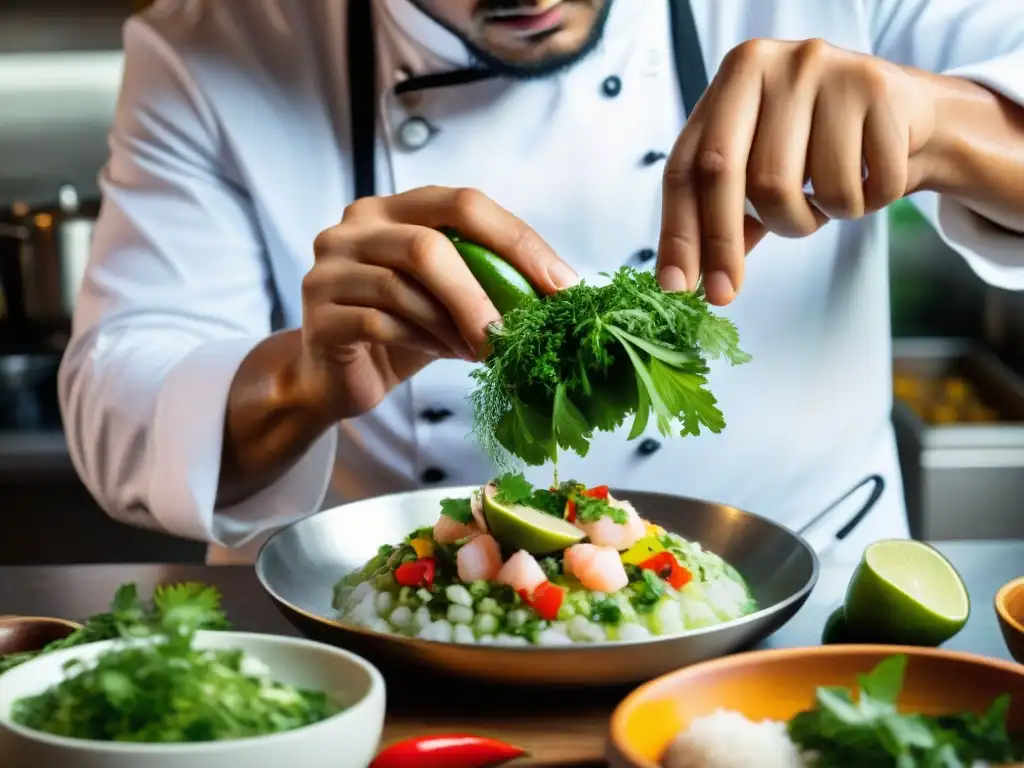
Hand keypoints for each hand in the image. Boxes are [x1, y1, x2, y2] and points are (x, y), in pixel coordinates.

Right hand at [300, 186, 576, 419]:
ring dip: (453, 324)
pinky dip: (423, 340)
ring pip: (402, 286)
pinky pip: (380, 322)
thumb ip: (486, 282)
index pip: (462, 203)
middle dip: (483, 292)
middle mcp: (356, 226)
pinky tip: (443, 352)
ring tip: (480, 349)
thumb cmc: (403, 330)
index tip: (562, 284)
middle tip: (518, 332)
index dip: (517, 240)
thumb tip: (557, 292)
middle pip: (427, 244)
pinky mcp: (318, 314)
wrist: (337, 376)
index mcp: (394, 208)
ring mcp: (330, 268)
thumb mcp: (450, 298)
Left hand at [657, 38, 938, 304]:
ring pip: (795, 189)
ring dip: (810, 219)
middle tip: (725, 291)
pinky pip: (857, 186)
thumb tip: (687, 276)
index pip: (688, 166)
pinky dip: (862, 204)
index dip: (679, 232)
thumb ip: (722, 210)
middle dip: (724, 243)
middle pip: (731, 175)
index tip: (677, 285)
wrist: (909, 112)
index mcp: (734, 77)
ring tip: (825, 200)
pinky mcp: (875, 90)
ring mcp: (825, 71)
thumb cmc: (820, 141)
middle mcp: (774, 65)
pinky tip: (867, 179)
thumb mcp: (761, 162)